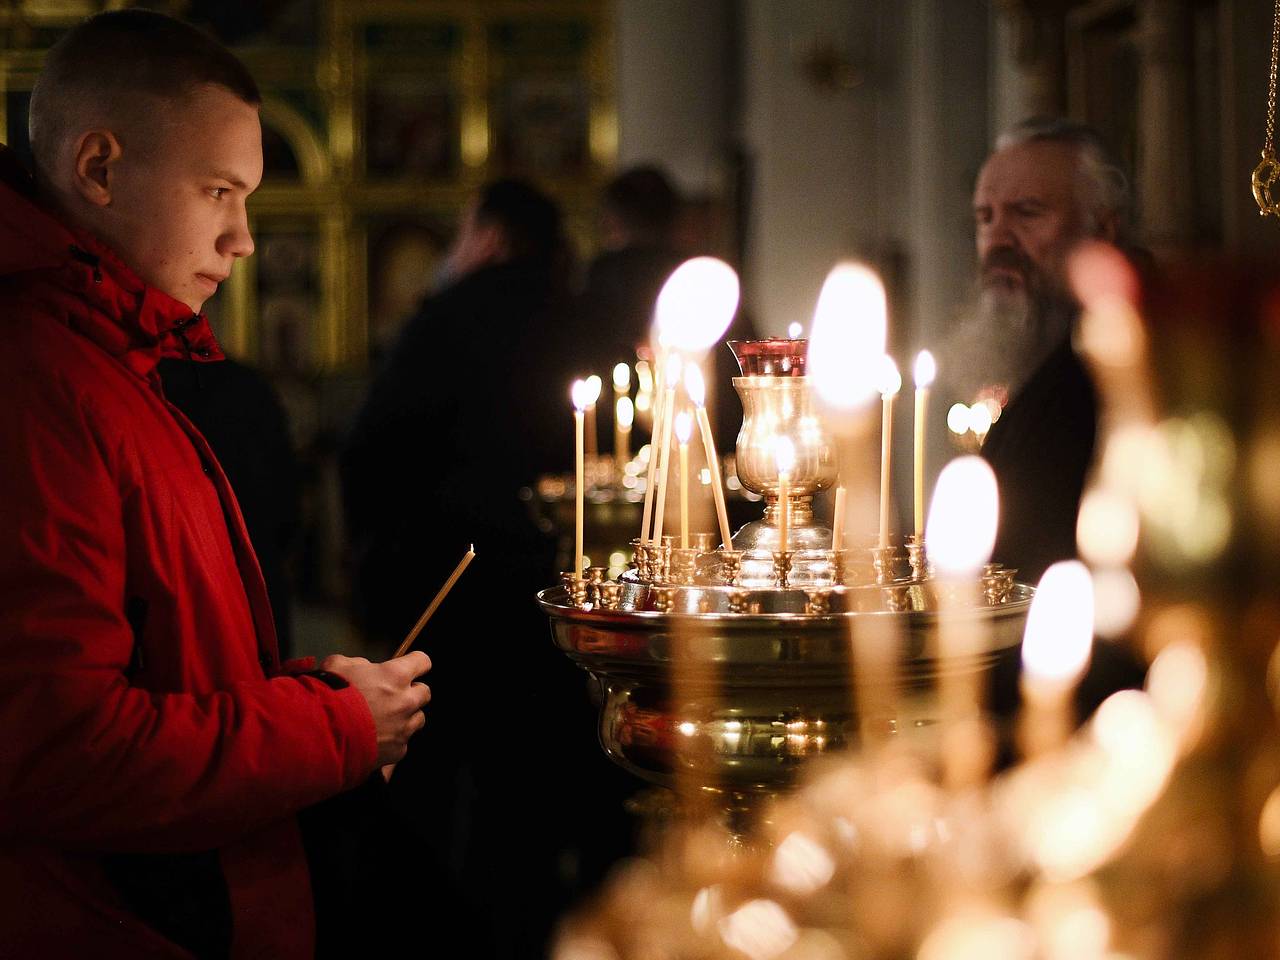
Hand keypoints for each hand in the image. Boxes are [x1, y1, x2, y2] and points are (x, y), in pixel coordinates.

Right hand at [321, 652, 431, 766]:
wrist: (321, 736)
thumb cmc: (329, 697)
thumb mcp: (337, 666)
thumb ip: (356, 664)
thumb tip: (363, 669)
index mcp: (396, 676)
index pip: (422, 661)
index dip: (415, 663)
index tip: (409, 667)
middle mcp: (406, 701)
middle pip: (425, 692)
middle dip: (412, 692)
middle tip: (393, 695)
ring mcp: (404, 728)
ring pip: (418, 719)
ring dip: (407, 717)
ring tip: (386, 720)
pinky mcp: (398, 751)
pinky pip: (403, 743)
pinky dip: (393, 741)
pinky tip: (376, 741)